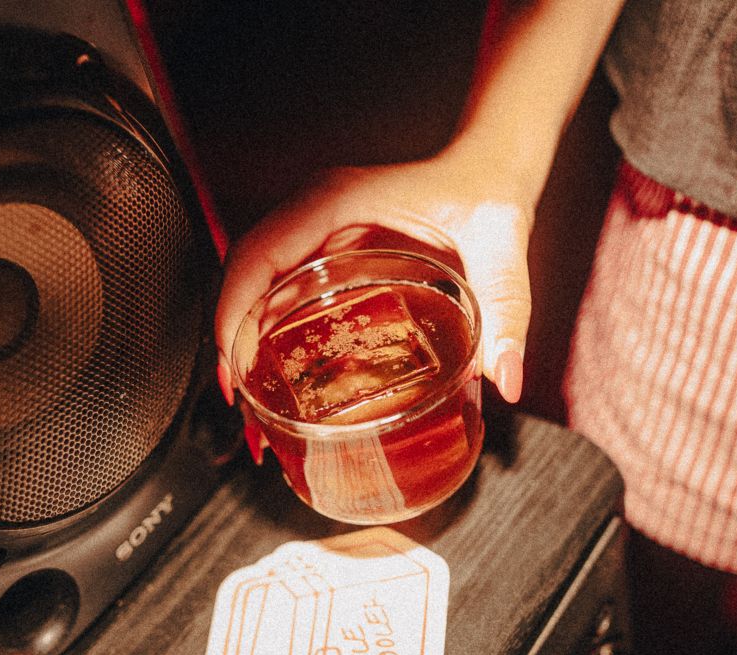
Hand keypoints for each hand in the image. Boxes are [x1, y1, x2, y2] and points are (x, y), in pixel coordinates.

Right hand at [214, 149, 536, 408]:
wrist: (491, 168)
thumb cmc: (487, 193)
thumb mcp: (500, 249)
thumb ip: (507, 310)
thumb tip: (505, 378)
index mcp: (336, 201)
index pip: (258, 254)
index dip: (233, 311)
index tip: (232, 364)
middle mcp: (315, 211)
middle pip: (244, 275)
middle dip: (229, 339)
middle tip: (240, 404)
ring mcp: (316, 228)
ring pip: (256, 282)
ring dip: (243, 336)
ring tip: (252, 400)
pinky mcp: (326, 246)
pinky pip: (280, 284)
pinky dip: (267, 326)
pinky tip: (279, 370)